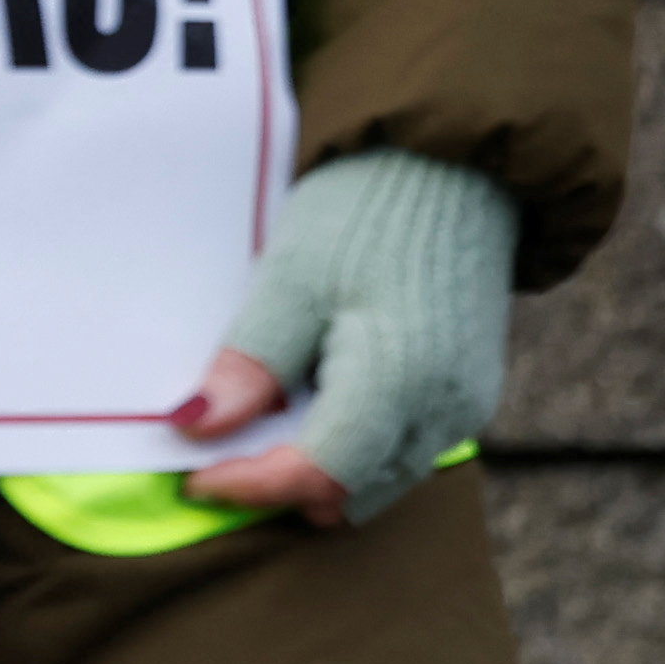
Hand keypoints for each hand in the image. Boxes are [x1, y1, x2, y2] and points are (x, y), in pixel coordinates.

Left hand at [175, 147, 519, 528]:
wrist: (453, 169)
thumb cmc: (367, 213)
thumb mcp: (291, 280)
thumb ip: (251, 365)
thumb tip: (197, 429)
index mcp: (398, 382)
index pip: (316, 475)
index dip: (248, 486)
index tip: (195, 474)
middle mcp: (443, 412)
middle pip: (349, 494)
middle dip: (282, 487)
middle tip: (225, 452)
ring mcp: (463, 408)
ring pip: (377, 483)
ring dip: (318, 472)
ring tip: (268, 427)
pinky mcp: (468, 396)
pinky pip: (402, 453)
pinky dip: (353, 450)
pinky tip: (319, 405)